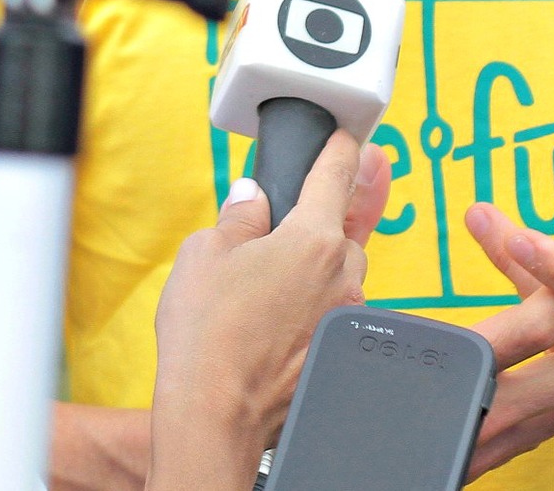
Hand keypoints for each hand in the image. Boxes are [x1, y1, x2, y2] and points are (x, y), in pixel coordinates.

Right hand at [147, 135, 385, 490]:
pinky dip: (315, 305)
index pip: (337, 173)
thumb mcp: (206, 253)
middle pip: (342, 228)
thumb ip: (239, 216)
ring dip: (318, 268)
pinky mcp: (341, 350)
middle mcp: (342, 274)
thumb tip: (252, 199)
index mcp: (313, 238)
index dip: (341, 148)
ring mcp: (347, 315)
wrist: (216, 415)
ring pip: (340, 273)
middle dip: (318, 221)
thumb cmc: (208, 335)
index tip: (346, 138)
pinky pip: (335, 309)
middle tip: (281, 230)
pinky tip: (278, 320)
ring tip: (269, 285)